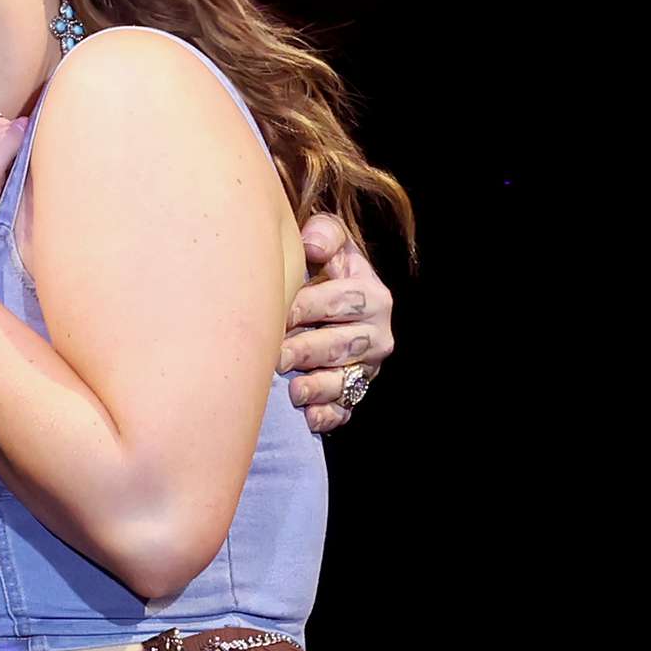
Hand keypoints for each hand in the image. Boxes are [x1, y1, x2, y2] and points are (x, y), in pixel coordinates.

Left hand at [279, 214, 394, 432]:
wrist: (326, 303)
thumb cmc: (320, 268)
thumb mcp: (329, 243)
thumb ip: (325, 234)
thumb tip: (312, 244)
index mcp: (371, 295)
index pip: (340, 301)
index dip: (306, 306)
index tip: (276, 312)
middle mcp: (375, 333)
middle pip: (341, 345)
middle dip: (307, 350)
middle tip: (275, 357)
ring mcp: (366, 367)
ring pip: (344, 382)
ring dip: (318, 387)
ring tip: (292, 391)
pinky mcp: (354, 393)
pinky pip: (345, 410)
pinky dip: (327, 415)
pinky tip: (309, 416)